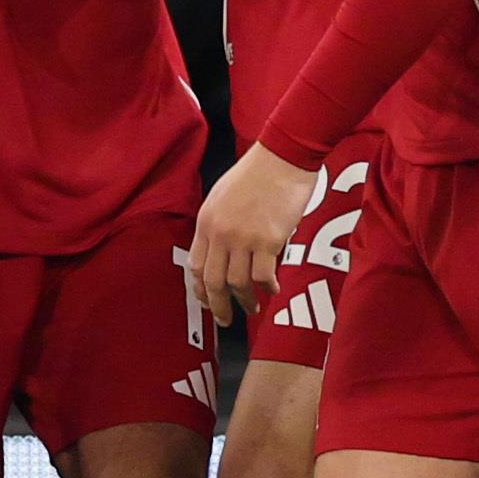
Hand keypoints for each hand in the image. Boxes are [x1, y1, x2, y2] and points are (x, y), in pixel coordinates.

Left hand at [188, 142, 319, 321]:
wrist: (282, 157)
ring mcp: (243, 238)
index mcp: (206, 221)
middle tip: (226, 320)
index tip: (207, 301)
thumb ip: (218, 225)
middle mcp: (220, 233)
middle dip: (218, 305)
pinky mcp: (268, 241)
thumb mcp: (223, 196)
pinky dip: (268, 287)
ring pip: (237, 283)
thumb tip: (220, 251)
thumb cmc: (256, 173)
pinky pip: (263, 276)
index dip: (200, 289)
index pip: (196, 265)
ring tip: (253, 308)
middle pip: (213, 281)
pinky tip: (274, 290)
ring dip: (245, 300)